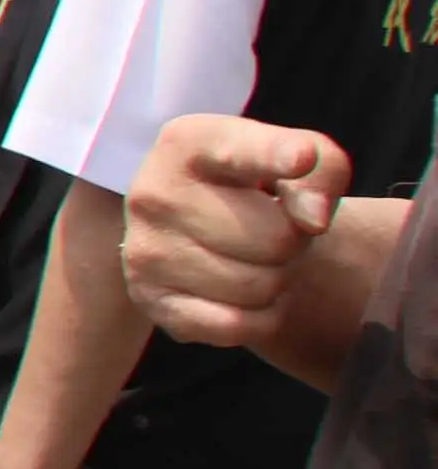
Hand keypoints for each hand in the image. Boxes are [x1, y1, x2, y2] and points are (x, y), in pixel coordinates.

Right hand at [125, 116, 349, 346]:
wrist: (195, 228)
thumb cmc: (254, 186)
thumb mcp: (295, 158)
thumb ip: (323, 168)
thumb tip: (312, 218)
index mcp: (187, 143)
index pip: (239, 150)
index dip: (276, 155)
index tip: (300, 158)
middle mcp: (153, 192)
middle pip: (276, 238)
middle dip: (292, 240)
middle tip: (272, 229)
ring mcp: (145, 250)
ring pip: (259, 286)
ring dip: (276, 279)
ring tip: (253, 257)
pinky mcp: (150, 301)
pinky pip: (238, 325)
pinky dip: (257, 316)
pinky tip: (241, 293)